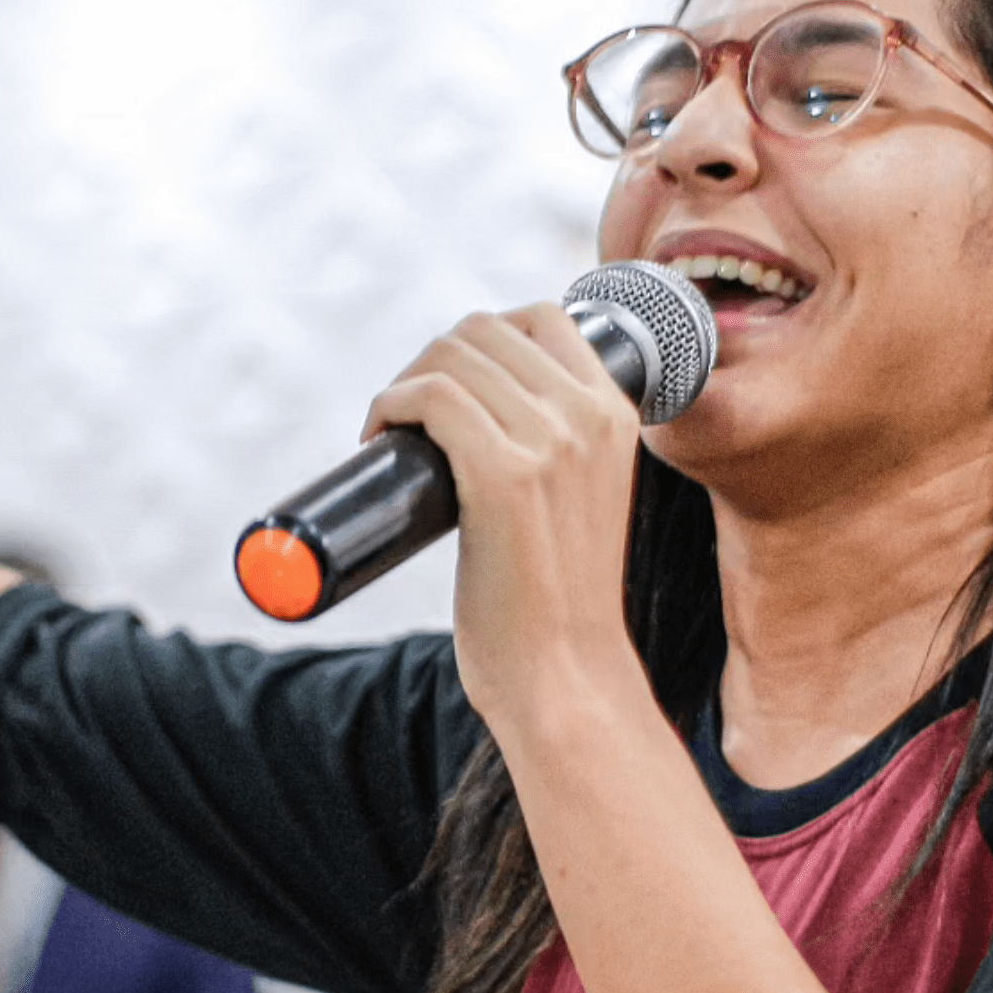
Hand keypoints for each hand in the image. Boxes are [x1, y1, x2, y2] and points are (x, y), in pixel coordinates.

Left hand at [362, 305, 642, 727]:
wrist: (565, 675)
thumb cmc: (558, 598)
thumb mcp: (580, 494)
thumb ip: (556, 445)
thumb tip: (481, 405)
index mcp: (616, 412)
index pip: (541, 317)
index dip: (480, 339)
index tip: (450, 386)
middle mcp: (589, 416)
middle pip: (485, 330)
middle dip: (432, 360)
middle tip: (408, 415)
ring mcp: (549, 442)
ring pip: (451, 356)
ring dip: (404, 382)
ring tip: (391, 430)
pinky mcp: (501, 476)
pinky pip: (430, 396)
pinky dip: (390, 404)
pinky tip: (376, 436)